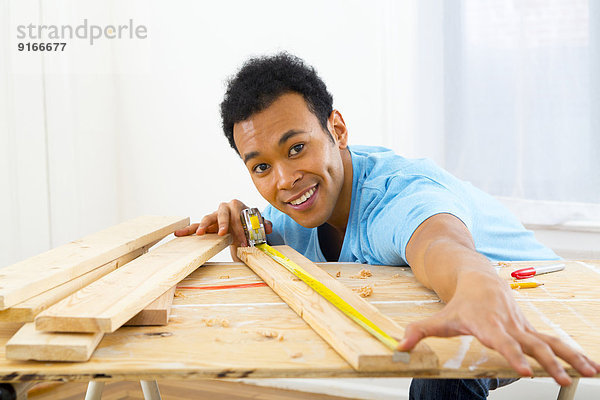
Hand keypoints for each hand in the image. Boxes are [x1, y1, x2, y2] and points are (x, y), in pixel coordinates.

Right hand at [174, 199, 271, 259]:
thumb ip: (264, 225)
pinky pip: (196, 226)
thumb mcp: (258, 225)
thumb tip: (269, 227)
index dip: (241, 227)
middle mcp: (225, 208)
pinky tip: (179, 233)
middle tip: (224, 234)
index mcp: (238, 206)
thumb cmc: (248, 223)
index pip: (238, 214)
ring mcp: (215, 216)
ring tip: (201, 233)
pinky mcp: (207, 224)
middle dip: (224, 223)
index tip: (243, 241)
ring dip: (205, 225)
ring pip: (208, 217)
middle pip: (223, 212)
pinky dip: (188, 229)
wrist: (240, 225)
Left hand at [398, 270, 599, 385]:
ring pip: (550, 342)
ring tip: (590, 373)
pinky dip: (574, 354)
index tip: (523, 370)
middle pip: (531, 344)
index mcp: (488, 324)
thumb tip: (399, 347)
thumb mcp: (440, 318)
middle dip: (546, 361)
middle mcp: (509, 325)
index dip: (512, 354)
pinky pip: (555, 342)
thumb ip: (420, 332)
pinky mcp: (531, 330)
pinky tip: (592, 368)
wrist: (480, 279)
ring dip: (570, 357)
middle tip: (559, 378)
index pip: (501, 341)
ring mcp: (523, 327)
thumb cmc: (460, 304)